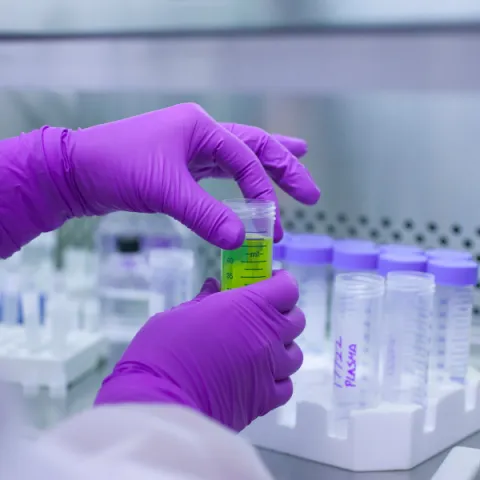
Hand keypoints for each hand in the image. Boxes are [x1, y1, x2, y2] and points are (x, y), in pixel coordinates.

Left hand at [66, 103, 318, 246]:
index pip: (245, 160)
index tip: (272, 223)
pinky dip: (239, 180)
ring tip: (298, 165)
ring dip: (267, 167)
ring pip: (239, 156)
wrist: (77, 172)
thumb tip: (242, 243)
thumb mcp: (166, 190)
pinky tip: (249, 187)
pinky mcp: (181, 166)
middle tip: (311, 191)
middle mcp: (201, 132)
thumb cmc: (117, 169)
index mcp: (201, 127)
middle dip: (284, 168)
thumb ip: (206, 215)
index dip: (262, 192)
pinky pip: (219, 172)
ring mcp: (191, 148)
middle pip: (254, 147)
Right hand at [94, 270, 304, 431]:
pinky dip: (277, 378)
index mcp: (249, 307)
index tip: (269, 281)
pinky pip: (285, 385)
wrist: (159, 400)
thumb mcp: (181, 313)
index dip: (281, 282)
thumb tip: (214, 286)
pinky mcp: (264, 400)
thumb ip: (204, 299)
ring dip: (281, 347)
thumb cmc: (164, 348)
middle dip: (283, 312)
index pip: (287, 288)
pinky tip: (257, 375)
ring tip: (258, 348)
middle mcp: (267, 336)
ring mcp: (270, 369)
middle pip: (296, 319)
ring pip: (294, 353)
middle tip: (261, 314)